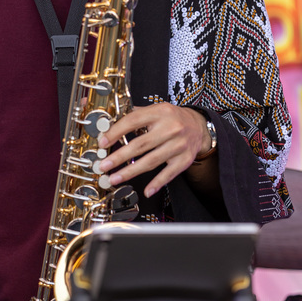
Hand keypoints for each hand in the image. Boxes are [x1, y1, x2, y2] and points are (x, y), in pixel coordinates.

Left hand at [97, 103, 212, 197]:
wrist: (199, 126)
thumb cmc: (172, 118)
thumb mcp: (156, 109)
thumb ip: (136, 115)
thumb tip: (109, 125)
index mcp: (160, 112)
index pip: (134, 121)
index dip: (116, 132)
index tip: (103, 142)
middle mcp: (171, 128)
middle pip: (141, 145)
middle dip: (119, 157)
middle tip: (104, 165)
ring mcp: (178, 145)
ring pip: (151, 161)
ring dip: (130, 172)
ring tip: (114, 178)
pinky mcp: (184, 160)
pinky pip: (169, 174)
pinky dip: (157, 183)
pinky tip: (146, 191)